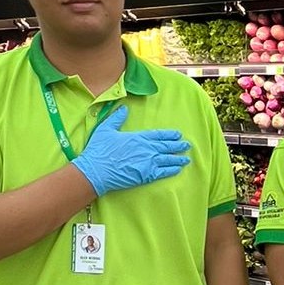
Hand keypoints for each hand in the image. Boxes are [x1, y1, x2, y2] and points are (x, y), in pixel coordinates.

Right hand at [72, 104, 191, 197]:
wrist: (96, 171)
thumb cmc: (99, 150)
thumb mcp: (106, 129)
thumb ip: (116, 118)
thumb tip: (124, 108)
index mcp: (138, 137)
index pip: (158, 135)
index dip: (169, 135)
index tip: (177, 134)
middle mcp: (146, 149)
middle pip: (166, 147)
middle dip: (177, 146)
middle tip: (186, 145)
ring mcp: (148, 163)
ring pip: (168, 160)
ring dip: (178, 159)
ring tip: (186, 158)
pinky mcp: (146, 176)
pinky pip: (163, 172)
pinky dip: (172, 170)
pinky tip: (178, 169)